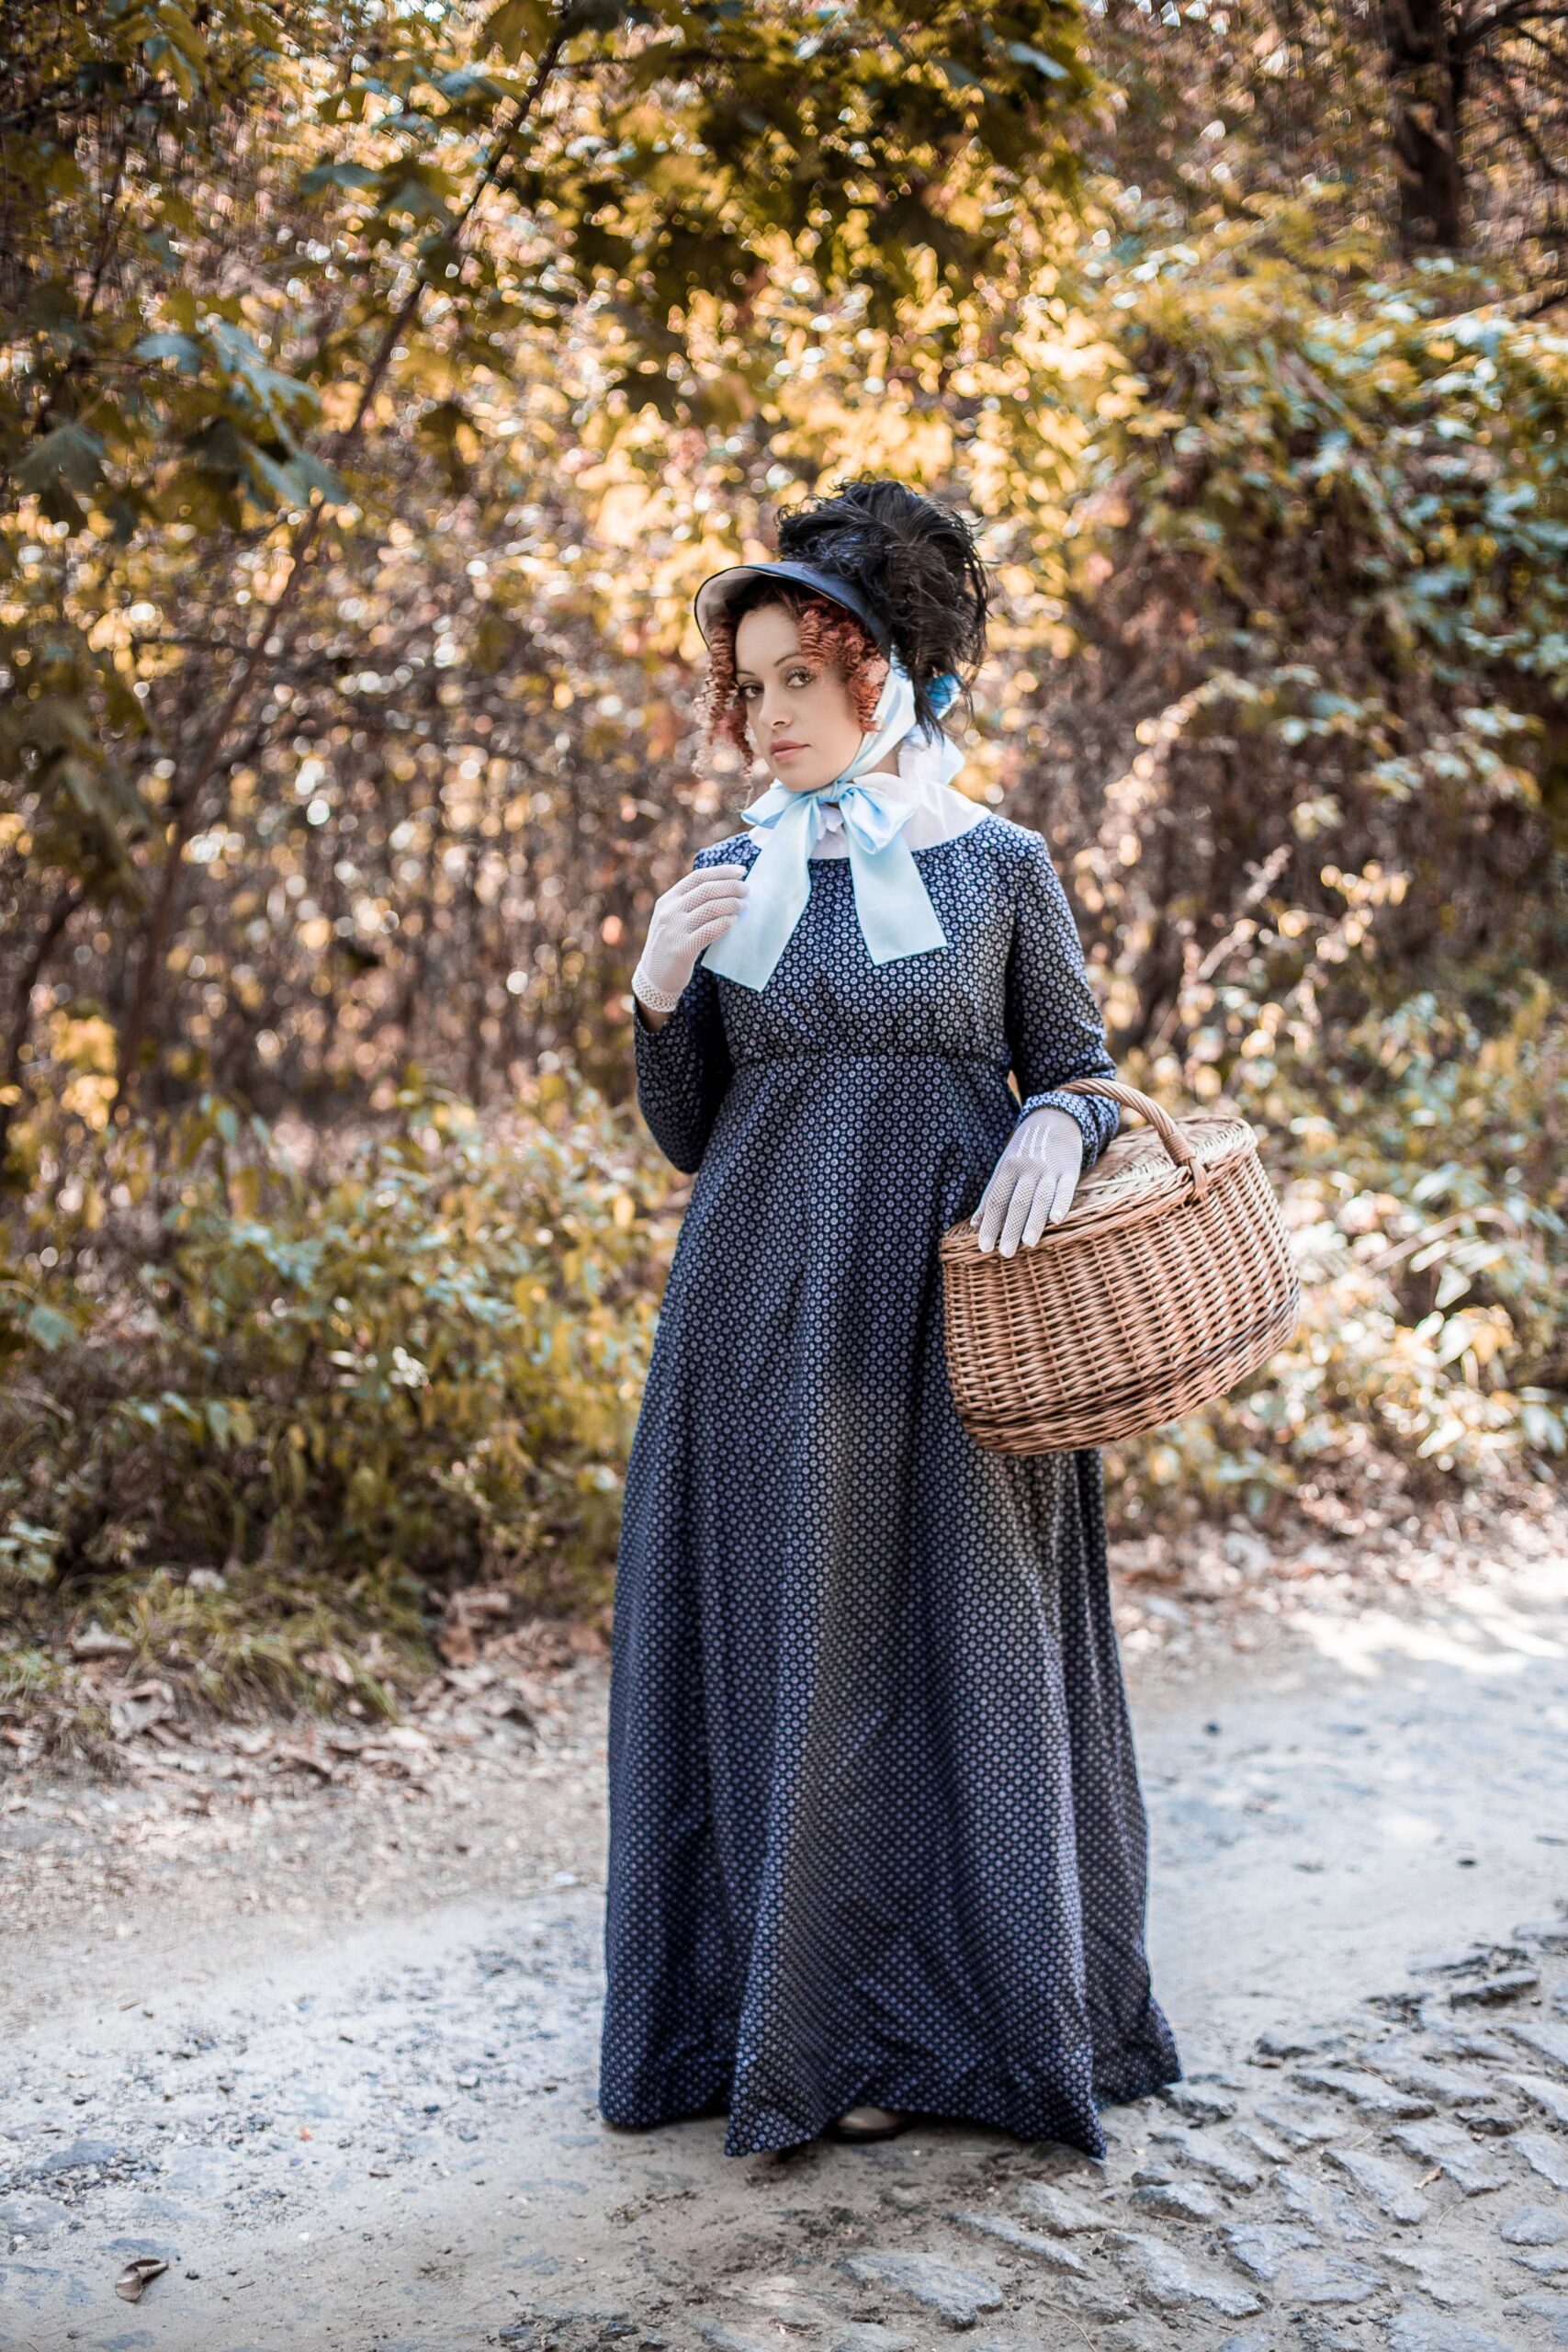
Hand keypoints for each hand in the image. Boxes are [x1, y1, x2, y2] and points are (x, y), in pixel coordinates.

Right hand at [632, 862, 747, 1023]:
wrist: (654, 978)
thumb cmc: (671, 945)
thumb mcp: (673, 919)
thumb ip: (690, 904)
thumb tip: (726, 889)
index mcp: (668, 900)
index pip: (698, 877)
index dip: (722, 872)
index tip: (741, 871)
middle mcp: (669, 912)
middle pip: (706, 890)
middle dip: (731, 887)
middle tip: (747, 891)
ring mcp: (675, 930)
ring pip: (710, 908)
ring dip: (732, 904)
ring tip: (744, 905)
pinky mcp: (682, 949)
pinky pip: (709, 931)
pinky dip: (724, 923)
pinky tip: (734, 921)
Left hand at [971, 1106, 1083, 1254]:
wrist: (1056, 1120)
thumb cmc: (1025, 1151)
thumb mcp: (1005, 1167)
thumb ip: (991, 1195)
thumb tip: (974, 1224)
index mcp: (1008, 1168)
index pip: (995, 1200)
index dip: (989, 1224)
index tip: (984, 1247)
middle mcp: (1027, 1169)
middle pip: (1016, 1202)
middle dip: (1010, 1229)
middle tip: (1005, 1253)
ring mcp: (1049, 1169)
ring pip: (1040, 1198)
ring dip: (1034, 1221)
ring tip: (1028, 1244)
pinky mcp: (1070, 1170)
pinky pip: (1065, 1189)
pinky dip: (1061, 1203)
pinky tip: (1056, 1220)